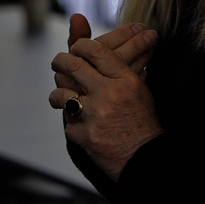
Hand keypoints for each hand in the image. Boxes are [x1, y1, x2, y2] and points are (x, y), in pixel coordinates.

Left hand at [48, 14, 161, 180]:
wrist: (146, 159)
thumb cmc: (143, 123)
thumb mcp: (140, 90)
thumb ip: (123, 69)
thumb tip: (106, 50)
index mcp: (125, 81)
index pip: (97, 51)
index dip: (80, 45)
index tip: (75, 48)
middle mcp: (109, 94)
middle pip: (73, 66)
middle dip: (60, 61)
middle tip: (58, 62)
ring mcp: (95, 115)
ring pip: (61, 94)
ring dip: (58, 95)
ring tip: (60, 96)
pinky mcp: (85, 136)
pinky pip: (67, 123)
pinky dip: (71, 123)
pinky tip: (77, 124)